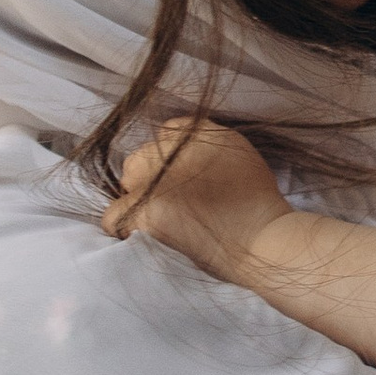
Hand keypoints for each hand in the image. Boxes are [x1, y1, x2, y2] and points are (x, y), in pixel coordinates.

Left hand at [103, 117, 288, 280]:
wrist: (261, 242)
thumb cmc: (255, 201)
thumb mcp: (237, 151)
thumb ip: (203, 140)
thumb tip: (170, 142)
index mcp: (196, 132)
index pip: (166, 134)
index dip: (171, 158)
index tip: (181, 178)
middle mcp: (172, 149)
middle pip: (140, 157)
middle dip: (149, 175)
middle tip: (171, 199)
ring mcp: (155, 180)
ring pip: (127, 183)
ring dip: (138, 197)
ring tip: (161, 216)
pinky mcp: (146, 212)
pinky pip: (115, 216)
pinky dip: (125, 224)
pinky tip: (144, 232)